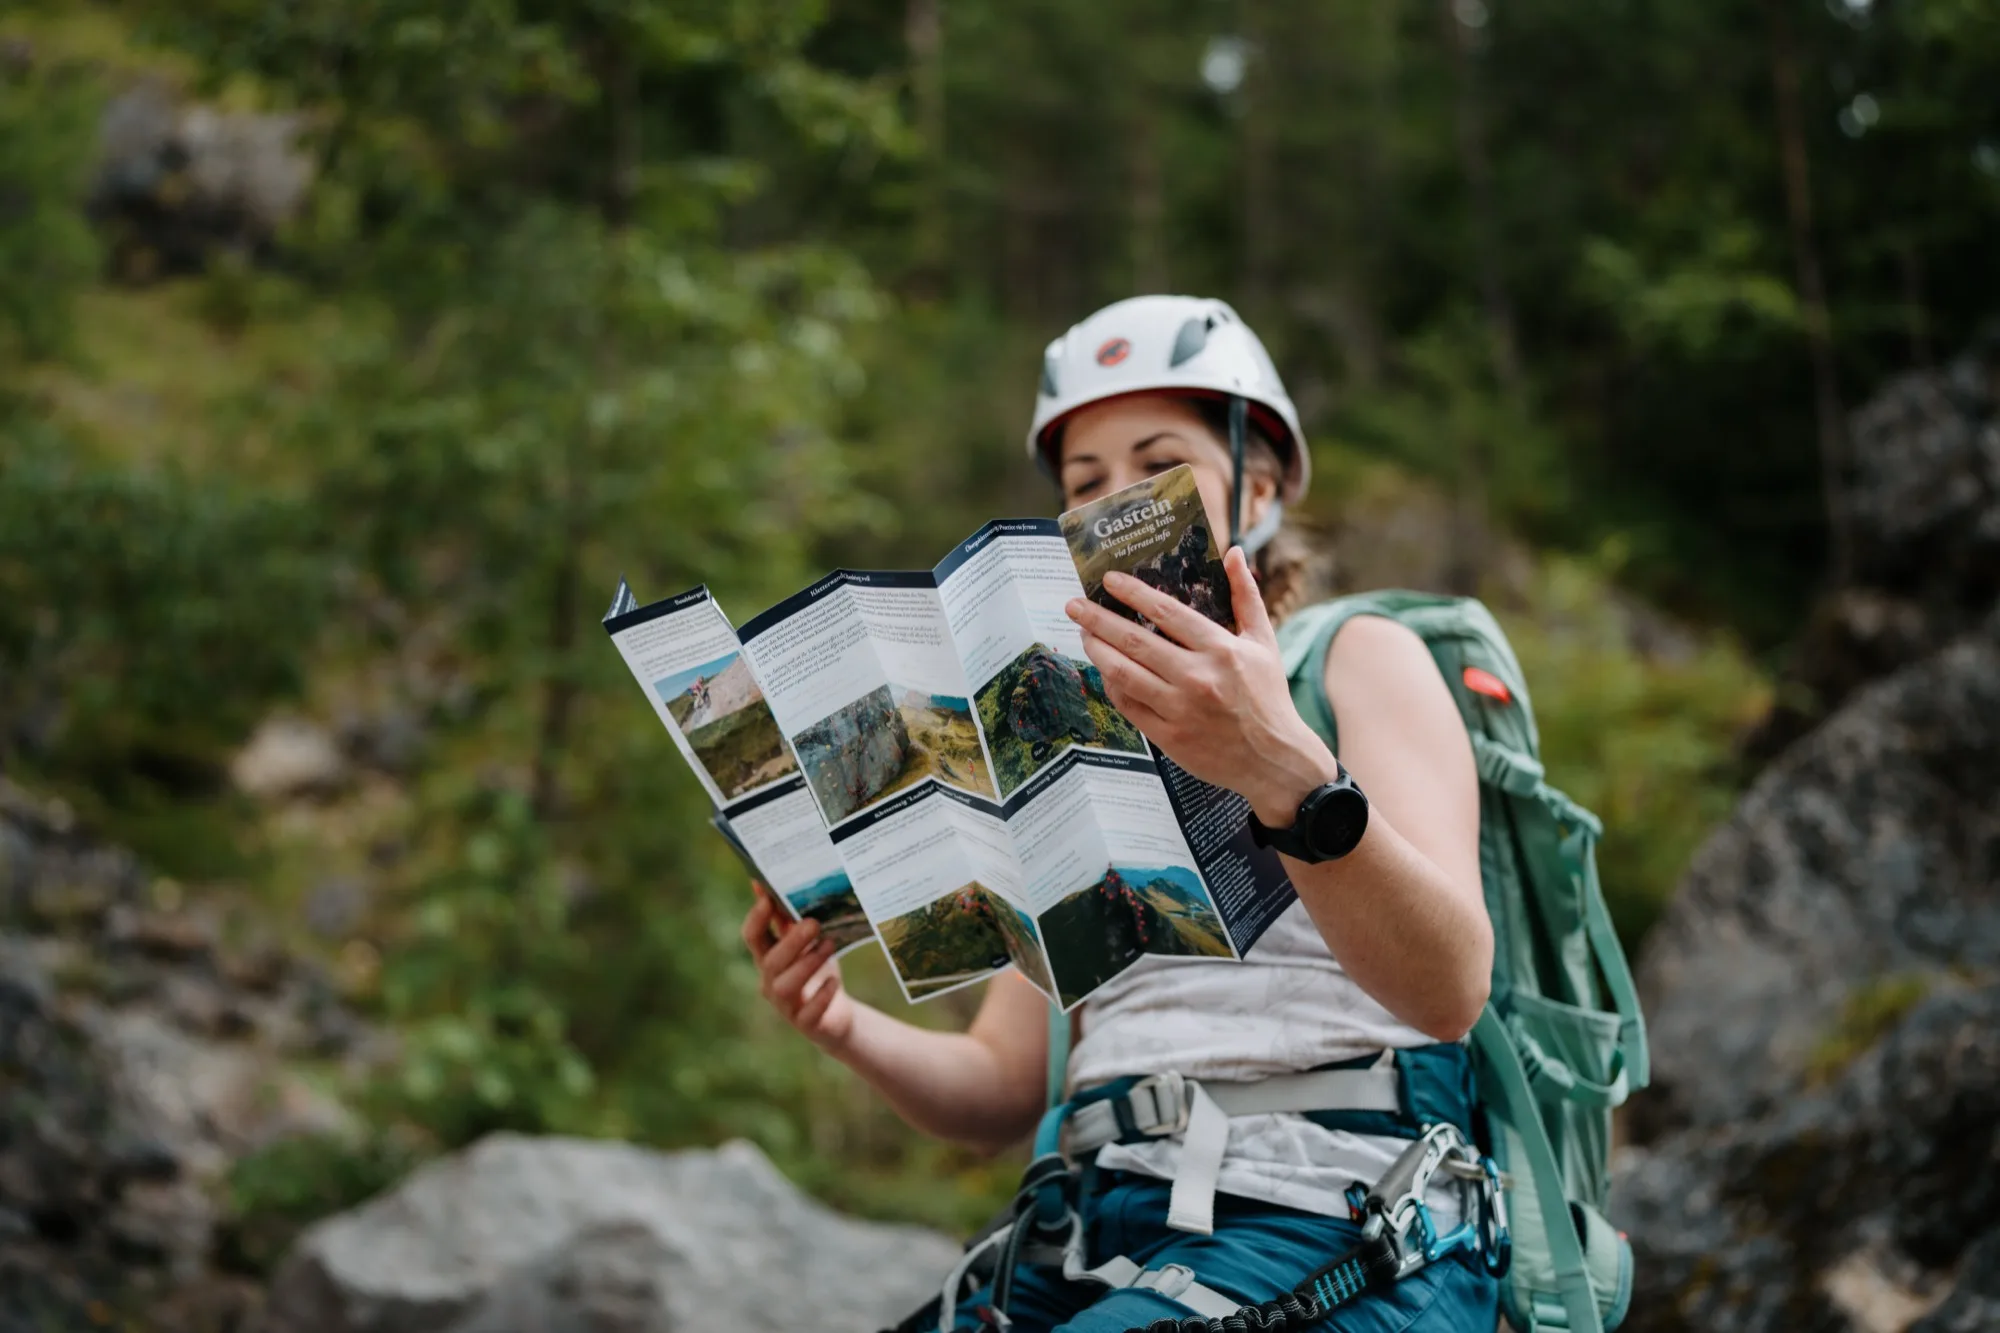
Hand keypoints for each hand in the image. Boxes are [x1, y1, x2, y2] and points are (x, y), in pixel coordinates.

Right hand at [741, 885, 855, 1050]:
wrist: (835, 1013)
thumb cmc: (816, 970)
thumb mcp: (803, 942)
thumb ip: (785, 916)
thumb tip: (765, 881)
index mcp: (767, 957)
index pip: (752, 938)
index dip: (756, 919)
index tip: (767, 898)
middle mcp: (770, 981)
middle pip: (771, 961)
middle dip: (791, 941)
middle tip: (813, 923)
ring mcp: (786, 1005)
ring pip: (786, 987)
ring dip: (808, 964)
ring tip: (829, 945)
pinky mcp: (806, 1023)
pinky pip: (809, 1012)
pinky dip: (821, 996)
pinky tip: (833, 982)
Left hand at [1065, 547, 1337, 826]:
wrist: (1274, 760)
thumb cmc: (1268, 696)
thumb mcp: (1264, 642)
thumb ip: (1246, 595)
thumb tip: (1236, 553)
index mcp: (1221, 649)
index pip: (1166, 612)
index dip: (1133, 593)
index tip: (1108, 580)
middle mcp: (1197, 678)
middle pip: (1135, 642)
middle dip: (1098, 619)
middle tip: (1074, 605)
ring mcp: (1180, 709)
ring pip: (1124, 674)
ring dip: (1097, 650)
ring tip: (1083, 634)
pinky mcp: (1169, 737)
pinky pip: (1129, 705)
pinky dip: (1112, 685)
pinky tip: (1104, 670)